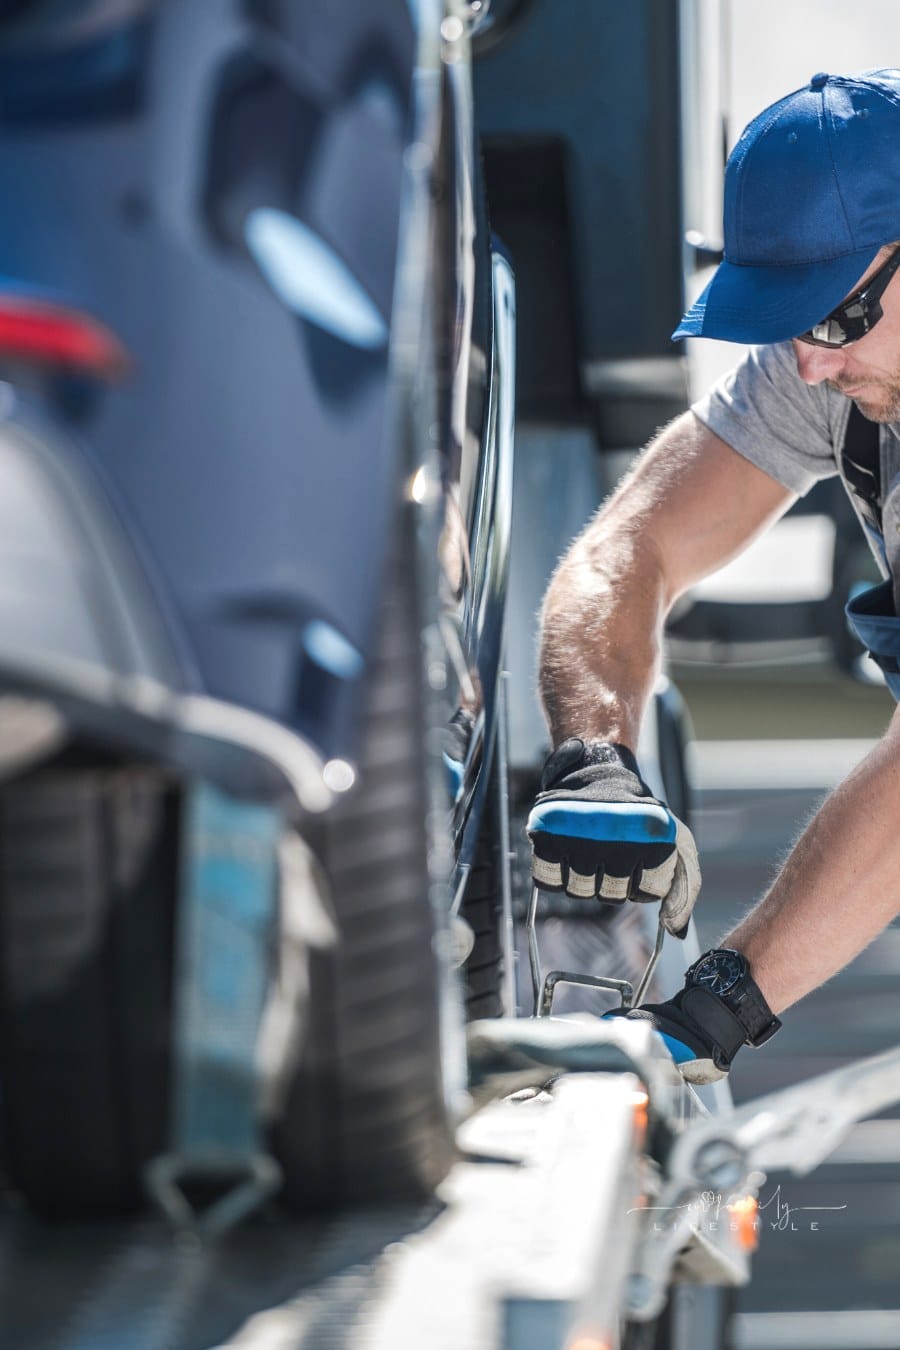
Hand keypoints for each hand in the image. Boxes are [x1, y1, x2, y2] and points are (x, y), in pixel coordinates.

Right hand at [526, 738, 699, 936]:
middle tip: (610, 851)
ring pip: (578, 892)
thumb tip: (675, 931)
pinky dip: (553, 873)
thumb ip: (684, 887)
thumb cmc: (638, 816)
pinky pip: (547, 881)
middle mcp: (617, 837)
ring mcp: (580, 835)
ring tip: (588, 848)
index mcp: (653, 838)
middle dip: (612, 880)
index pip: (646, 894)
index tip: (638, 858)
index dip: (642, 881)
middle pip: (610, 896)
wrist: (598, 773)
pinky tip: (564, 851)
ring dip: (582, 877)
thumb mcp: (674, 841)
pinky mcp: (547, 834)